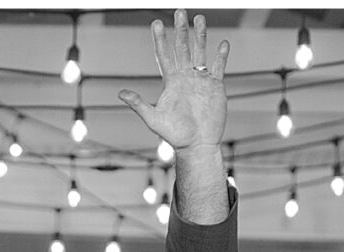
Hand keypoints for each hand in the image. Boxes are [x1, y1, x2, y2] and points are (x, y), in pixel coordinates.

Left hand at [118, 10, 228, 152]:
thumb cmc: (174, 136)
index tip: (156, 23)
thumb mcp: (153, 120)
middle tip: (180, 10)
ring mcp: (201, 81)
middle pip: (182, 48)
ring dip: (200, 35)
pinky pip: (219, 67)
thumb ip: (139, 104)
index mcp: (171, 82)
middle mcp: (185, 78)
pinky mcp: (216, 87)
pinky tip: (223, 43)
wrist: (197, 145)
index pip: (164, 55)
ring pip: (200, 52)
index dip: (160, 39)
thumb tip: (121, 93)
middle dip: (180, 30)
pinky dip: (221, 55)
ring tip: (200, 18)